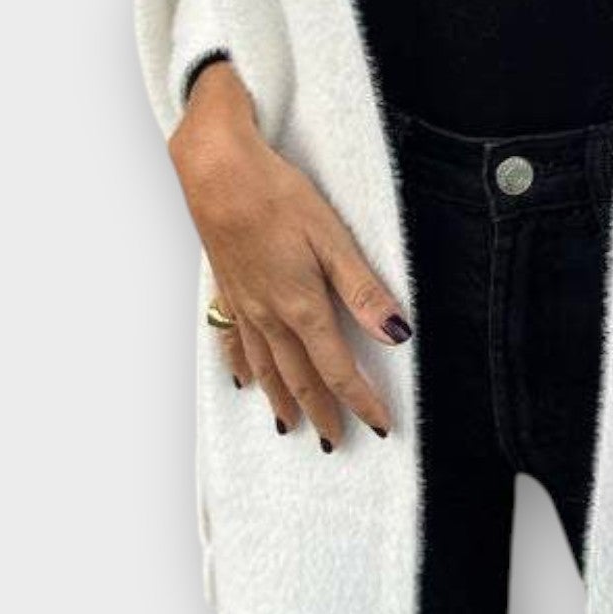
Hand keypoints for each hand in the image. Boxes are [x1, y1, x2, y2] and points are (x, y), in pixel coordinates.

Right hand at [168, 65, 410, 448]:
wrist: (216, 170)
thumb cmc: (276, 195)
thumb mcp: (332, 237)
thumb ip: (363, 290)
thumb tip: (396, 335)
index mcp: (301, 305)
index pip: (339, 369)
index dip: (361, 402)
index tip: (379, 428)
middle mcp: (270, 314)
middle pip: (300, 377)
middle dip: (322, 412)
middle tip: (335, 442)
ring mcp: (244, 303)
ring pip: (266, 367)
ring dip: (282, 399)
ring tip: (292, 426)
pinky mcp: (227, 287)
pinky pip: (235, 341)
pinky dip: (243, 366)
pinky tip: (244, 379)